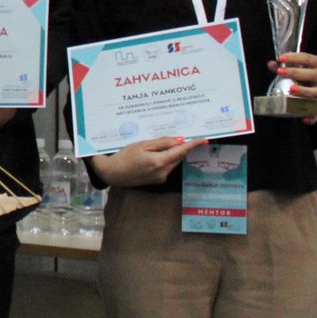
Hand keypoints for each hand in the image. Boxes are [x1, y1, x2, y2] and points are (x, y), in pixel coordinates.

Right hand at [89, 136, 203, 187]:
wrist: (112, 173)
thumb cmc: (124, 156)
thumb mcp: (141, 145)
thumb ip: (161, 143)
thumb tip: (179, 141)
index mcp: (159, 162)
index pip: (181, 151)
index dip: (193, 145)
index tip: (204, 140)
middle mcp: (163, 172)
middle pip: (178, 157)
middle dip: (181, 147)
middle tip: (182, 136)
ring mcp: (160, 178)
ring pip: (173, 162)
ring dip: (172, 153)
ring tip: (164, 144)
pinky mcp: (157, 180)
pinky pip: (167, 167)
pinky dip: (166, 159)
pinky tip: (156, 154)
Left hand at [270, 51, 316, 122]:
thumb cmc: (305, 73)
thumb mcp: (297, 66)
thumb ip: (283, 65)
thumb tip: (271, 64)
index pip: (307, 58)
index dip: (294, 57)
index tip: (281, 58)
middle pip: (311, 74)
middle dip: (295, 72)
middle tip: (280, 72)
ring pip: (315, 92)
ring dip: (304, 91)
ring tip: (291, 90)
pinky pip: (316, 112)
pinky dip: (312, 117)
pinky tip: (304, 118)